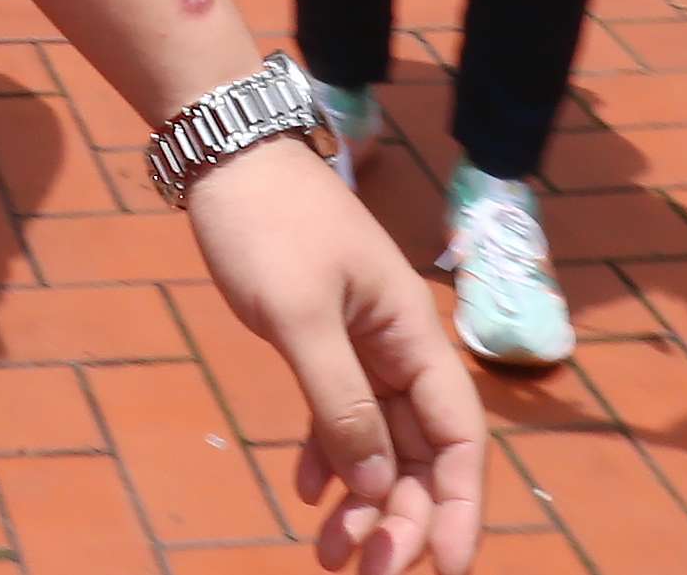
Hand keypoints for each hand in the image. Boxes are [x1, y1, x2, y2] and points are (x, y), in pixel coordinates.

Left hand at [185, 142, 484, 570]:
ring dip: (361, 501)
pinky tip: (303, 495)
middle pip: (419, 451)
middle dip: (402, 518)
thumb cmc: (268, 224)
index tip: (447, 569)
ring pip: (377, 441)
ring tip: (326, 556)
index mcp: (413, 335)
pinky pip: (338, 415)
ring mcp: (361, 343)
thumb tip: (377, 483)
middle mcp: (398, 345)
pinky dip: (326, 458)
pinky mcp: (322, 337)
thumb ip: (340, 401)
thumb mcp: (300, 315)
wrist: (227, 154)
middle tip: (366, 574)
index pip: (457, 437)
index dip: (459, 506)